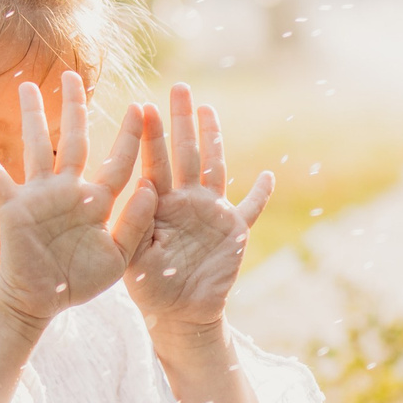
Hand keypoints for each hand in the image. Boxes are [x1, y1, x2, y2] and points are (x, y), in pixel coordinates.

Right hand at [0, 72, 154, 329]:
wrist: (42, 301)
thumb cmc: (81, 281)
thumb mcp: (118, 259)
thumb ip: (135, 226)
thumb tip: (151, 189)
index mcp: (97, 203)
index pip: (118, 162)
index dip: (129, 136)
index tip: (140, 106)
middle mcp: (68, 192)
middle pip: (73, 141)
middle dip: (74, 109)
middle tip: (73, 76)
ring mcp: (39, 197)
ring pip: (36, 148)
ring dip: (32, 118)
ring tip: (27, 86)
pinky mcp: (13, 209)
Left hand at [125, 84, 272, 339]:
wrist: (179, 315)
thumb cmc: (149, 288)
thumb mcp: (134, 258)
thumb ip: (138, 224)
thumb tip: (144, 187)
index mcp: (159, 205)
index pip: (154, 162)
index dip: (150, 136)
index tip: (142, 105)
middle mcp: (185, 201)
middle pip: (185, 153)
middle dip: (181, 120)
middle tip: (178, 87)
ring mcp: (211, 213)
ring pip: (214, 167)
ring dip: (213, 138)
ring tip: (208, 109)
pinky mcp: (234, 231)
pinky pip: (251, 209)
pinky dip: (260, 194)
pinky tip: (268, 176)